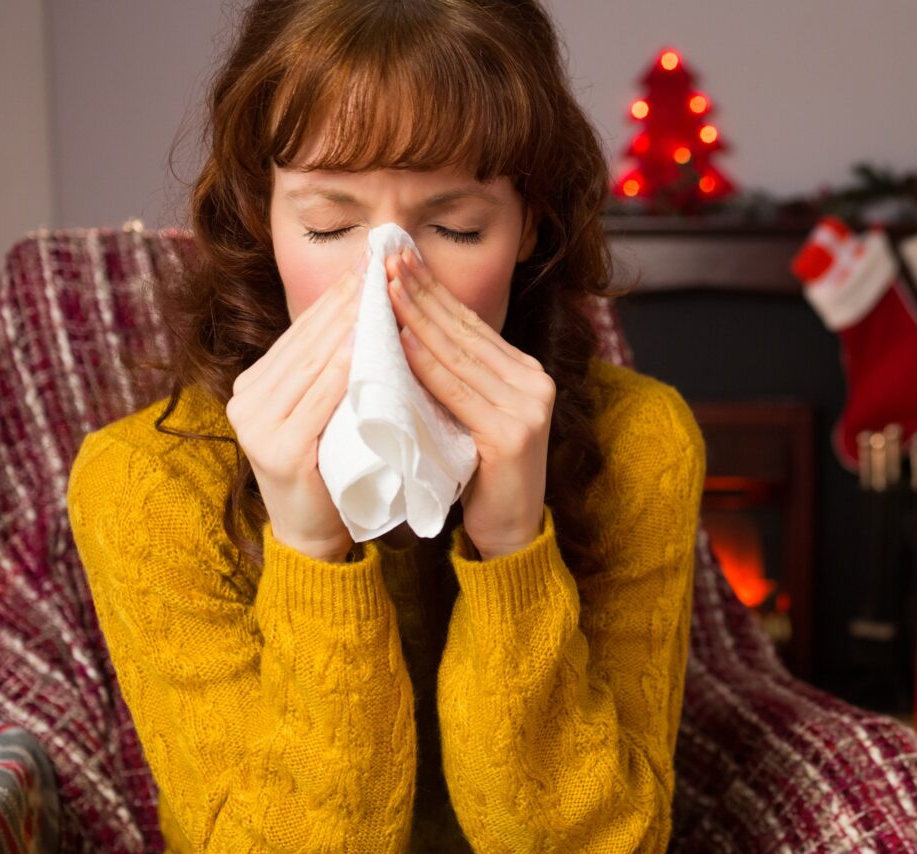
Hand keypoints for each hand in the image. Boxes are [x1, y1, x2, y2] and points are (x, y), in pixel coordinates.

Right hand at [228, 255, 364, 561]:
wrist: (314, 536)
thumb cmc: (331, 471)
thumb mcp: (324, 412)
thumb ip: (329, 372)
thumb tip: (363, 313)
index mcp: (255, 385)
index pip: (302, 331)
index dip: (336, 297)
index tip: (368, 263)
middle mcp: (247, 399)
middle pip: (306, 341)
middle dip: (345, 301)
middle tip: (378, 264)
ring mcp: (256, 425)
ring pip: (311, 364)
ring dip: (347, 326)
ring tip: (378, 294)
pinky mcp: (277, 449)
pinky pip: (318, 400)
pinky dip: (343, 371)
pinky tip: (365, 347)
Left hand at [386, 248, 555, 560]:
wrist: (509, 531)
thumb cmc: (478, 473)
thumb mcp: (466, 414)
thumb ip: (451, 377)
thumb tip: (403, 327)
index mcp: (524, 373)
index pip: (470, 323)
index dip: (433, 289)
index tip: (398, 259)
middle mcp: (533, 383)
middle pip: (464, 331)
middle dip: (422, 292)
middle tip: (386, 258)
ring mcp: (527, 408)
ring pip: (458, 356)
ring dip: (417, 319)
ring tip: (384, 289)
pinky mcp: (512, 436)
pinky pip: (457, 393)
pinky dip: (426, 366)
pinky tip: (400, 343)